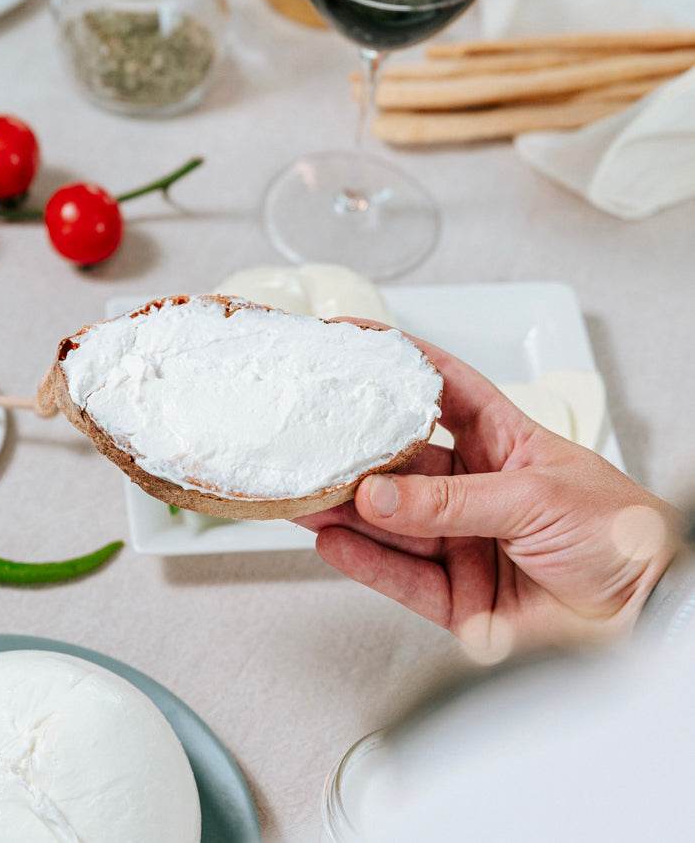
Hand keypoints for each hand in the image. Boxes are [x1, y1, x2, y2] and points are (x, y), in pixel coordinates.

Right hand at [297, 337, 682, 659]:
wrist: (648, 615)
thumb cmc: (620, 535)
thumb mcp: (536, 496)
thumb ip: (454, 501)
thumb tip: (383, 496)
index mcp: (504, 444)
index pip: (443, 389)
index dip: (401, 362)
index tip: (356, 341)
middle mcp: (475, 490)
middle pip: (402, 462)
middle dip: (358, 453)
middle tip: (316, 440)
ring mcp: (461, 542)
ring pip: (391, 522)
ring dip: (347, 508)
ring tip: (308, 493)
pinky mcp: (455, 596)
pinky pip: (399, 577)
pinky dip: (363, 561)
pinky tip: (332, 540)